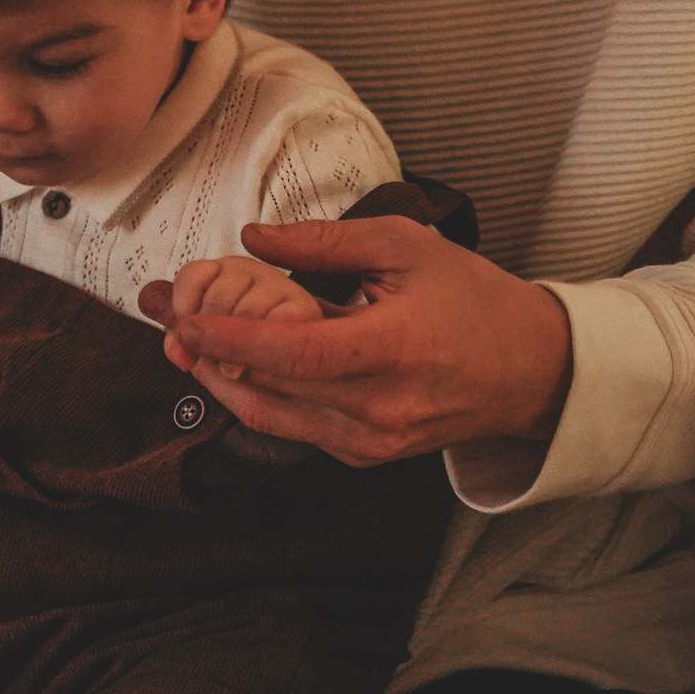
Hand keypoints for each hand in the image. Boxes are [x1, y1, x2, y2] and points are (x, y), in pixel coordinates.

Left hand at [135, 217, 572, 466]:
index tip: (185, 315)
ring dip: (221, 378)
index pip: (294, 353)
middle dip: (208, 352)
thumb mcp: (407, 247)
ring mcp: (372, 440)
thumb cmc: (474, 302)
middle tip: (165, 315)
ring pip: (271, 416)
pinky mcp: (366, 454)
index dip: (233, 337)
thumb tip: (253, 239)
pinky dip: (258, 395)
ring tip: (184, 339)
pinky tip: (234, 362)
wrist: (530, 370)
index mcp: (394, 351)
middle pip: (270, 387)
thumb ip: (325, 242)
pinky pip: (294, 427)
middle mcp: (380, 408)